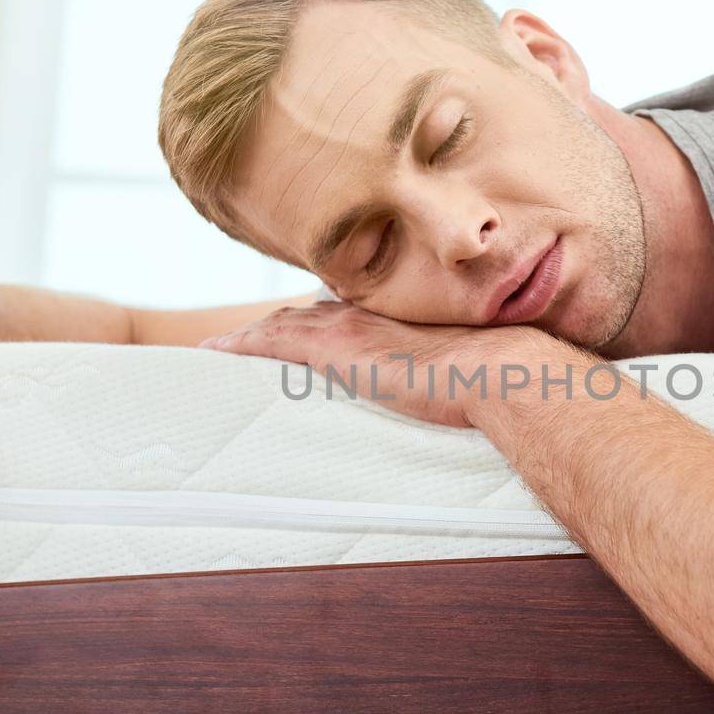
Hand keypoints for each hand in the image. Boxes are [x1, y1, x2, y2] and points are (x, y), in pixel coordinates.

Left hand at [197, 301, 551, 427]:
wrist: (497, 368)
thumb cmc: (494, 375)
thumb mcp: (461, 370)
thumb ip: (445, 375)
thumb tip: (457, 398)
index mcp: (389, 320)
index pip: (335, 316)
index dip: (306, 323)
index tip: (286, 333)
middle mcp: (362, 316)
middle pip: (298, 316)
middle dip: (267, 327)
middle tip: (236, 344)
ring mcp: (345, 328)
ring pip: (278, 326)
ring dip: (246, 337)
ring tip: (217, 350)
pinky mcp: (334, 348)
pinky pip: (272, 343)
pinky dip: (242, 345)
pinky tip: (216, 353)